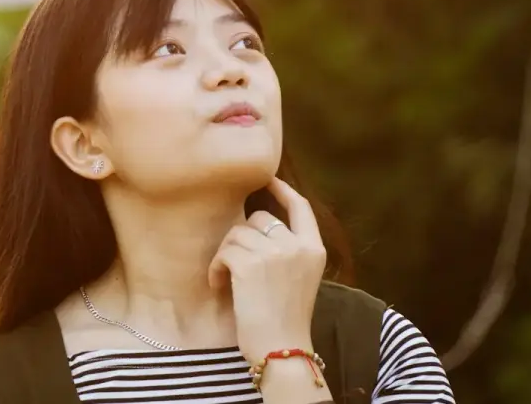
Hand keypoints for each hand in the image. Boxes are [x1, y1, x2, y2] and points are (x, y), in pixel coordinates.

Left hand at [208, 177, 325, 364]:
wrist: (283, 350)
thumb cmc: (286, 320)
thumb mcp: (300, 279)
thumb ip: (289, 251)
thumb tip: (259, 225)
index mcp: (314, 249)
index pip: (300, 207)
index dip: (283, 190)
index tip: (268, 180)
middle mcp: (297, 246)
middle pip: (258, 218)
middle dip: (242, 238)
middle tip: (236, 265)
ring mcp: (275, 253)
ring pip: (236, 234)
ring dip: (226, 255)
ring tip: (227, 280)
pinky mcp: (250, 265)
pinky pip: (223, 252)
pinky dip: (216, 268)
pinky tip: (219, 285)